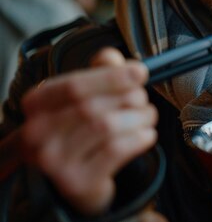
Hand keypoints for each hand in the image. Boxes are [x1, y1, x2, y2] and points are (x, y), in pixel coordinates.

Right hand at [20, 48, 157, 215]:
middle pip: (92, 106)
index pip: (74, 86)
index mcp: (37, 104)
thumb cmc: (82, 128)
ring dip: (138, 118)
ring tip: (147, 117)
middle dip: (128, 99)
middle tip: (143, 101)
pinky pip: (117, 150)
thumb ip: (100, 71)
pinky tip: (146, 135)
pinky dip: (139, 138)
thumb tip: (113, 58)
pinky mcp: (78, 181)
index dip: (111, 77)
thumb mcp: (87, 94)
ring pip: (107, 127)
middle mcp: (37, 134)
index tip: (140, 72)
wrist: (75, 176)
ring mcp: (55, 161)